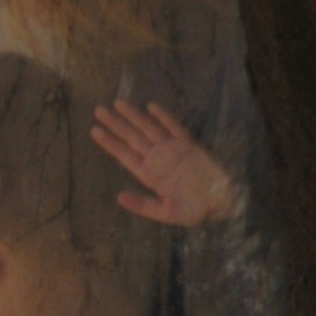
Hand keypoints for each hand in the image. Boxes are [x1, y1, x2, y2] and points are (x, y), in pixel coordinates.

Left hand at [91, 100, 242, 227]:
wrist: (222, 204)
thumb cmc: (193, 211)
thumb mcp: (165, 213)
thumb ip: (143, 205)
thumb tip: (119, 197)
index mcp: (149, 175)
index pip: (124, 155)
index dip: (110, 142)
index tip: (94, 130)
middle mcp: (157, 159)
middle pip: (132, 138)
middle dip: (116, 124)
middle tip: (98, 110)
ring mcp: (172, 150)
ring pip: (149, 129)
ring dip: (134, 116)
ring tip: (117, 103)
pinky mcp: (189, 145)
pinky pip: (174, 127)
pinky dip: (164, 117)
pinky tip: (151, 106)